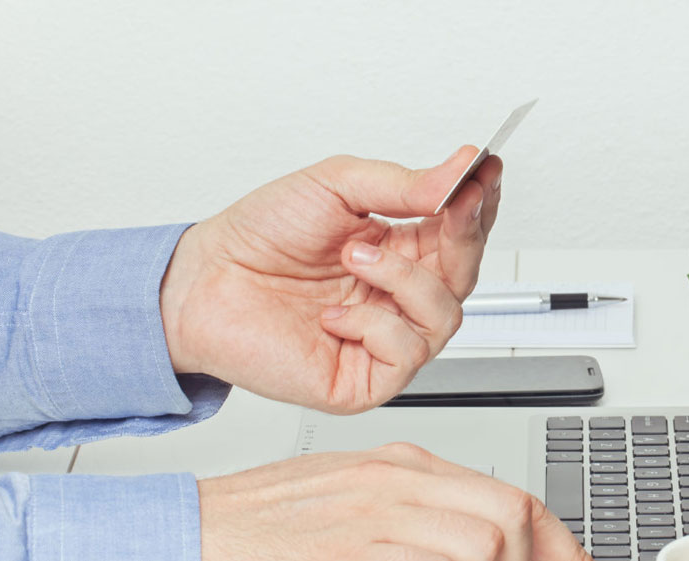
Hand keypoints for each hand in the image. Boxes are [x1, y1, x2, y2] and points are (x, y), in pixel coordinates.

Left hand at [160, 147, 501, 413]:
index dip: (479, 203)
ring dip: (404, 279)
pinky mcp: (365, 379)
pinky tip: (335, 313)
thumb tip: (460, 171)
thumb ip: (403, 184)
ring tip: (355, 256)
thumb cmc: (259, 238)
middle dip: (462, 235)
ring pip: (445, 315)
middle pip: (466, 273)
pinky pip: (406, 354)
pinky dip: (374, 325)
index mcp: (397, 250)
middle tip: (451, 203)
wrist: (202, 283)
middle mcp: (396, 296)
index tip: (486, 171)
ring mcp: (384, 339)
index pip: (460, 231)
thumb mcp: (336, 186)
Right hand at [198, 443, 588, 560]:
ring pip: (484, 542)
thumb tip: (479, 542)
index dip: (554, 539)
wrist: (196, 525)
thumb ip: (415, 514)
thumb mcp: (354, 499)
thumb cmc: (265, 521)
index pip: (508, 495)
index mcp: (402, 464)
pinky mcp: (350, 547)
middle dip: (541, 556)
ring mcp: (373, 515)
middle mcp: (396, 481)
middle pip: (510, 512)